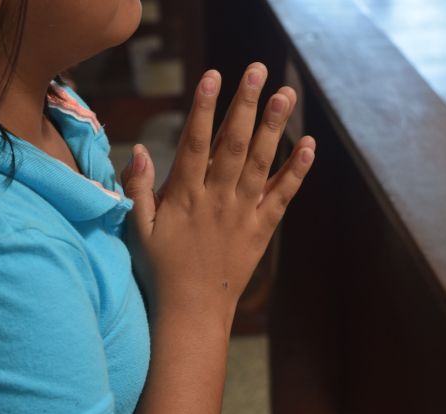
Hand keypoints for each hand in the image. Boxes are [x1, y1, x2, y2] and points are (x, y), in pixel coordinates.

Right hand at [121, 62, 315, 328]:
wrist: (193, 312)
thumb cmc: (160, 270)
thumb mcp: (138, 230)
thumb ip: (137, 189)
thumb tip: (140, 149)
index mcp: (184, 197)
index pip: (195, 143)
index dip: (204, 108)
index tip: (213, 76)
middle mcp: (217, 200)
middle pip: (233, 145)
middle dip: (245, 105)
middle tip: (257, 69)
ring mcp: (243, 214)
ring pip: (261, 164)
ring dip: (275, 127)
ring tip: (285, 93)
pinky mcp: (262, 229)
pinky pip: (282, 197)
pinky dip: (297, 172)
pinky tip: (308, 145)